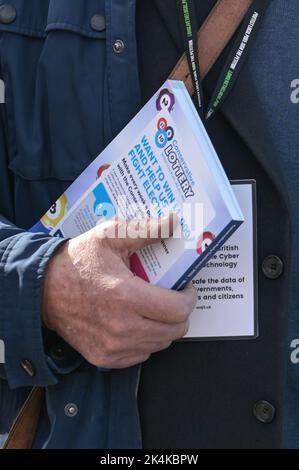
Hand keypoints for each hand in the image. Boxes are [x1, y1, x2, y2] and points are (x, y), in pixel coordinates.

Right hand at [42, 215, 196, 368]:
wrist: (42, 290)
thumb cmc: (77, 261)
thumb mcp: (109, 236)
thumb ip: (145, 230)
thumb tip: (175, 221)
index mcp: (125, 296)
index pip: (178, 310)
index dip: (190, 298)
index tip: (187, 288)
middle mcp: (121, 327)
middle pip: (175, 331)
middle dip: (181, 313)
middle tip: (173, 298)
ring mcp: (112, 347)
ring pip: (160, 344)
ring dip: (164, 327)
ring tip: (154, 308)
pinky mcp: (104, 358)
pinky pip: (141, 355)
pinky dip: (146, 340)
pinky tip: (136, 322)